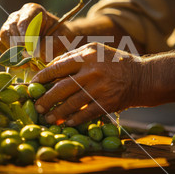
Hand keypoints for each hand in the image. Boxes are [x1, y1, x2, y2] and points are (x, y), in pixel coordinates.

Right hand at [0, 3, 75, 61]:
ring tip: (27, 62)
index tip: (31, 49)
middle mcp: (18, 16)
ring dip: (14, 52)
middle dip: (20, 47)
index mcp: (33, 10)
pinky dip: (10, 57)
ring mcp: (9, 26)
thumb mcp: (62, 38)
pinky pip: (1, 46)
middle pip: (11, 29)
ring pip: (4, 37)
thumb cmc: (59, 35)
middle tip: (30, 59)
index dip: (26, 37)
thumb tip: (36, 56)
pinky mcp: (4, 38)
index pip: (24, 21)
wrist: (55, 39)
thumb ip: (52, 46)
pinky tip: (22, 63)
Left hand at [31, 42, 150, 125]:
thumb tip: (49, 68)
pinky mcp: (107, 103)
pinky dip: (75, 119)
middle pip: (62, 88)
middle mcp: (92, 71)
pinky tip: (66, 122)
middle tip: (36, 106)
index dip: (42, 78)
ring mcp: (100, 88)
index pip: (58, 67)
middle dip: (46, 99)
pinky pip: (86, 113)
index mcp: (86, 56)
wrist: (142, 77)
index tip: (32, 86)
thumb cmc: (114, 62)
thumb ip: (73, 57)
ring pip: (72, 103)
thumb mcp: (94, 51)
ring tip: (47, 117)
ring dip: (57, 112)